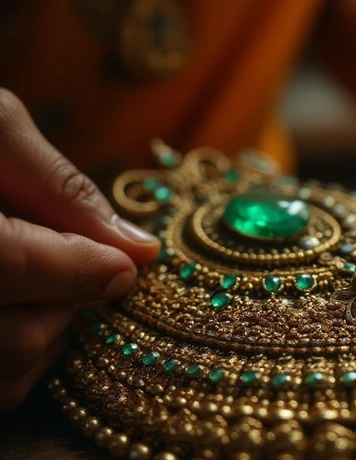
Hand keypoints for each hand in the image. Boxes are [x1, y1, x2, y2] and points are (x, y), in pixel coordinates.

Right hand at [0, 89, 159, 409]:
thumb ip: (57, 184)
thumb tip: (136, 246)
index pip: (9, 267)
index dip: (81, 270)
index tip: (125, 263)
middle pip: (15, 340)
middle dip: (69, 303)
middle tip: (74, 264)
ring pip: (5, 377)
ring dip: (48, 334)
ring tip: (41, 284)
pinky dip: (20, 361)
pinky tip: (18, 311)